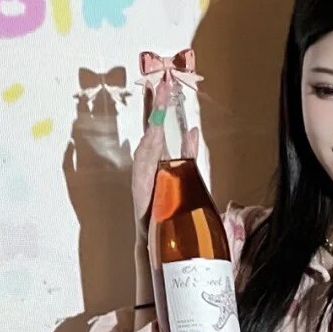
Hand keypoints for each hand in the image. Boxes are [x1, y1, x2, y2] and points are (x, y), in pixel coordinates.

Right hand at [132, 80, 198, 228]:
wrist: (160, 245)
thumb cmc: (170, 212)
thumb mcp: (186, 177)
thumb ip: (187, 154)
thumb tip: (191, 130)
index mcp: (159, 161)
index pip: (158, 130)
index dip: (159, 108)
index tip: (163, 86)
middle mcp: (148, 168)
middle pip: (150, 134)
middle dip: (154, 110)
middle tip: (160, 87)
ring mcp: (143, 180)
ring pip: (145, 151)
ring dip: (151, 129)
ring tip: (157, 109)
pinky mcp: (141, 194)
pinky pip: (142, 172)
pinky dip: (145, 156)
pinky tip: (151, 140)